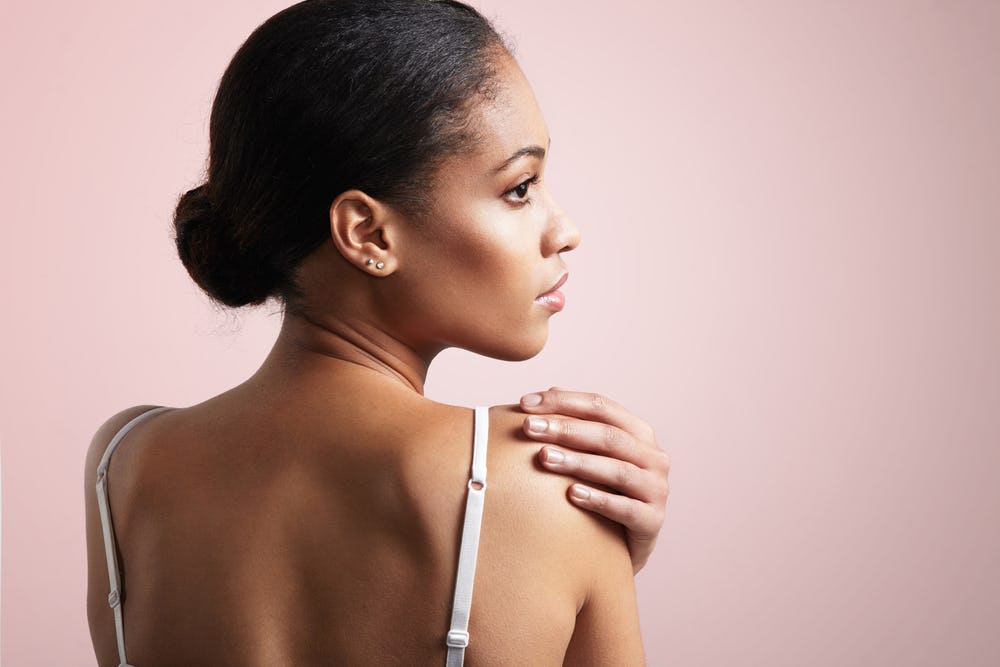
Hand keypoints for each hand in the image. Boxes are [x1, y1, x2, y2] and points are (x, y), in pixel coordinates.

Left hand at [519, 388, 669, 573]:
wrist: (625, 545)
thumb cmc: (605, 491)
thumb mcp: (594, 456)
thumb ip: (577, 426)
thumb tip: (549, 391)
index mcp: (639, 432)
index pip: (601, 406)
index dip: (563, 401)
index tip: (525, 403)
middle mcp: (653, 456)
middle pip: (608, 435)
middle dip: (565, 429)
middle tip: (528, 427)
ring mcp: (656, 489)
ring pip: (617, 470)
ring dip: (578, 462)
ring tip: (544, 458)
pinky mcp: (653, 521)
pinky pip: (625, 508)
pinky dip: (598, 499)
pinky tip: (571, 495)